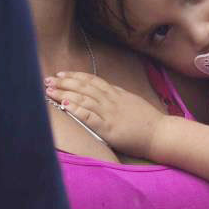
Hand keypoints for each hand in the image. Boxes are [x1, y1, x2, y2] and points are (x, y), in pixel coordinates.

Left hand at [45, 72, 164, 158]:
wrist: (160, 133)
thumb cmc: (147, 120)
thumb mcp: (131, 101)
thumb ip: (117, 95)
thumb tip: (105, 90)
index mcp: (116, 93)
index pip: (92, 81)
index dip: (75, 76)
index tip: (61, 74)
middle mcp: (111, 100)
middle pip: (84, 88)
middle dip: (64, 83)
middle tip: (48, 80)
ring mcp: (110, 114)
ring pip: (84, 99)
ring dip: (65, 94)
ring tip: (50, 91)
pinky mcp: (109, 129)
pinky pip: (90, 117)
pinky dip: (77, 110)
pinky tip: (66, 106)